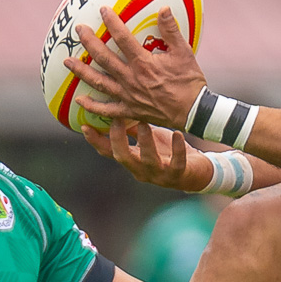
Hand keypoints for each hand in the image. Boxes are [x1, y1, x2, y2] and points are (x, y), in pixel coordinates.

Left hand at [66, 6, 204, 130]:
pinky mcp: (129, 110)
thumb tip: (163, 8)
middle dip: (89, 43)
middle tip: (79, 30)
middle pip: (104, 58)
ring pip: (99, 82)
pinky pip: (107, 110)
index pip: (123, 38)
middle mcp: (132, 79)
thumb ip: (171, 31)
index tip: (102, 10)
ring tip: (67, 62)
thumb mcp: (185, 52)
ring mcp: (128, 96)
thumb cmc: (190, 82)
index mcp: (144, 63)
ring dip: (82, 71)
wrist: (194, 112)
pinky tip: (80, 100)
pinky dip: (92, 106)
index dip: (111, 22)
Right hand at [82, 118, 213, 192]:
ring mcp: (159, 174)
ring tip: (144, 123)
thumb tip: (115, 108)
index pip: (108, 152)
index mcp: (132, 160)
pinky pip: (177, 162)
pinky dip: (177, 148)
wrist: (196, 172)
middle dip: (117, 139)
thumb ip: (131, 128)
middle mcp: (141, 169)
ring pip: (148, 160)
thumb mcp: (147, 138)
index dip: (95, 141)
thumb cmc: (167, 152)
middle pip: (122, 157)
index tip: (84, 126)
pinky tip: (177, 133)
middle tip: (117, 120)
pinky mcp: (178, 174)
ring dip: (145, 141)